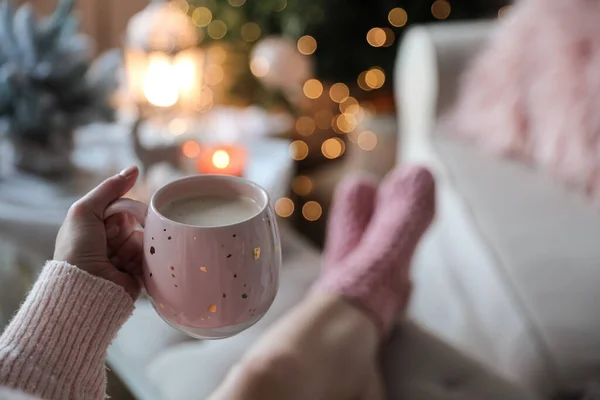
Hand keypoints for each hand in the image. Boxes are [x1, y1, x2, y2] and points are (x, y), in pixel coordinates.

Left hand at [54, 165, 142, 298]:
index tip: (112, 220)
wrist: (84, 287)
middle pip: (135, 223)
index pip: (122, 208)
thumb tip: (134, 168)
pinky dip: (144, 260)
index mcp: (96, 226)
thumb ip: (109, 188)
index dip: (122, 210)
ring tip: (119, 258)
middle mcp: (110, 241)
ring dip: (134, 246)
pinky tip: (130, 266)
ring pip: (145, 240)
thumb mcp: (85, 210)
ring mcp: (124, 258)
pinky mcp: (137, 274)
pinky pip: (151, 258)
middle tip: (113, 239)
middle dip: (128, 228)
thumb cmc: (77, 248)